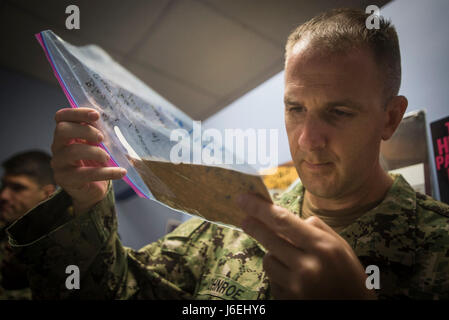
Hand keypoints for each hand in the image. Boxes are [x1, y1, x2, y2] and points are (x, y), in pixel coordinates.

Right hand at [51, 108, 126, 214]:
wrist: (91, 190)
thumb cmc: (94, 163)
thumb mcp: (96, 145)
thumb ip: (99, 133)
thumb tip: (114, 122)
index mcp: (64, 134)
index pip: (61, 117)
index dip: (77, 113)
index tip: (96, 115)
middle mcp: (57, 147)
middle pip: (62, 130)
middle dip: (85, 130)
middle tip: (102, 138)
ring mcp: (59, 163)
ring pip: (73, 151)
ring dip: (95, 152)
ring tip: (107, 157)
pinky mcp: (66, 179)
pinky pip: (86, 174)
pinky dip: (107, 172)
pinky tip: (121, 172)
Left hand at [237, 194, 375, 299]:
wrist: (354, 313)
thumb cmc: (351, 279)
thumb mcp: (342, 248)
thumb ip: (318, 230)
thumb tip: (293, 219)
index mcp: (323, 248)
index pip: (283, 221)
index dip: (259, 208)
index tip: (244, 198)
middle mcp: (307, 266)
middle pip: (268, 239)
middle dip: (253, 225)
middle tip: (245, 218)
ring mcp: (295, 286)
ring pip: (267, 260)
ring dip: (273, 255)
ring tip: (291, 260)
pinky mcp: (287, 300)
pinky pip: (272, 280)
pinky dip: (279, 275)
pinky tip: (294, 279)